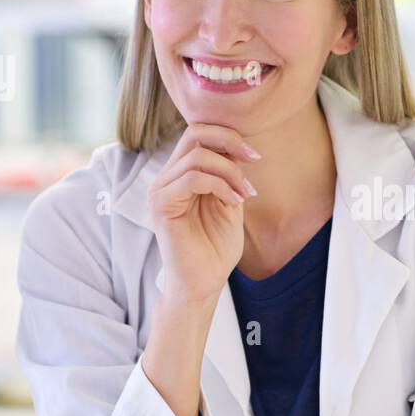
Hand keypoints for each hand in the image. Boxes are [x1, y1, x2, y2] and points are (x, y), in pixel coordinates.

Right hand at [148, 123, 260, 305]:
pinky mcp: (160, 204)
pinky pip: (192, 178)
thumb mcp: (230, 201)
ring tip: (245, 194)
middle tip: (253, 160)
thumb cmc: (216, 247)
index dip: (228, 136)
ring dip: (230, 172)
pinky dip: (219, 185)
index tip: (254, 157)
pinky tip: (234, 201)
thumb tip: (238, 147)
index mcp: (181, 174)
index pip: (199, 134)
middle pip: (194, 133)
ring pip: (197, 157)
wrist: (204, 282)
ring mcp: (160, 189)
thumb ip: (229, 174)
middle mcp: (167, 177)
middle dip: (229, 141)